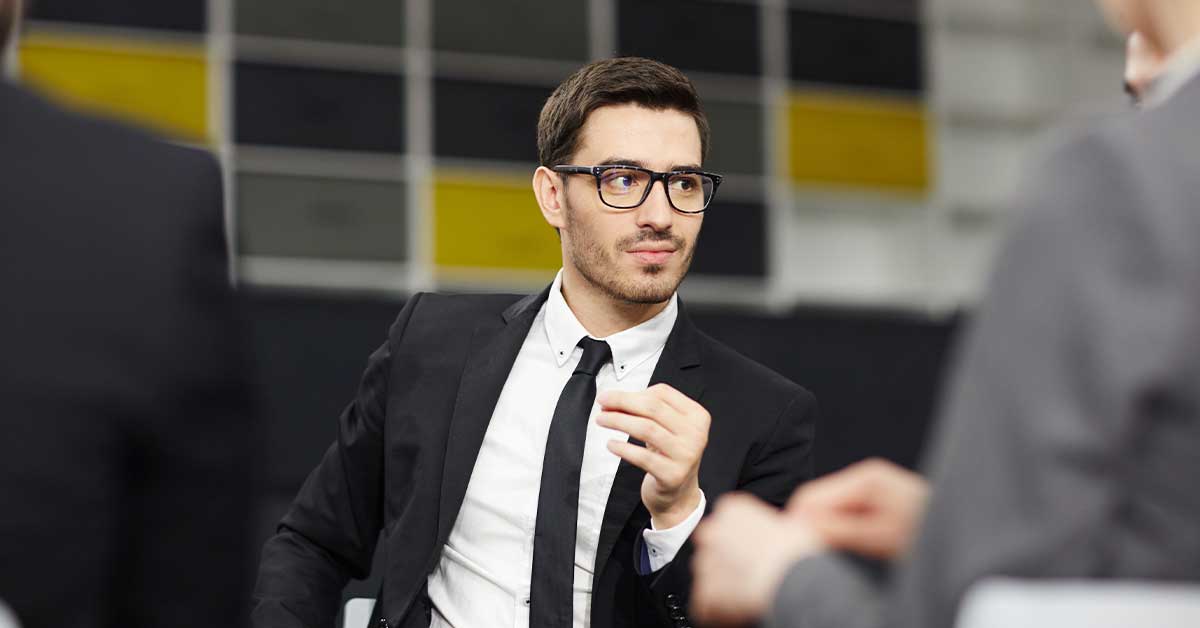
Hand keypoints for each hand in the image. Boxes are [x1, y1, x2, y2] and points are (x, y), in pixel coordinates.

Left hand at [596, 384, 707, 528]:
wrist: (680, 494)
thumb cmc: (669, 455)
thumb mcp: (667, 428)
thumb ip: (647, 410)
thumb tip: (615, 400)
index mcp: (697, 416)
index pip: (661, 394)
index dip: (632, 393)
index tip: (610, 396)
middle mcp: (696, 434)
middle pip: (653, 408)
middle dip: (622, 402)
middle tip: (602, 403)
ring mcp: (686, 455)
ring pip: (647, 429)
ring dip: (619, 421)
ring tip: (602, 420)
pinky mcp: (673, 475)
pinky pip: (643, 457)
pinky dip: (623, 448)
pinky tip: (611, 445)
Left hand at [691, 493, 825, 625]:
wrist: (793, 580)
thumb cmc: (797, 553)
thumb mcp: (793, 523)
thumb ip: (771, 525)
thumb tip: (778, 532)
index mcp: (731, 509)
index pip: (725, 522)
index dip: (742, 540)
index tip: (756, 550)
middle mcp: (712, 532)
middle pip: (713, 547)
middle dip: (727, 560)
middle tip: (752, 572)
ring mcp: (705, 562)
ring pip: (709, 575)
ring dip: (724, 584)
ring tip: (750, 591)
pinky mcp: (705, 592)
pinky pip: (706, 603)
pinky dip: (719, 609)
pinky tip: (741, 608)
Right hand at [785, 458, 929, 559]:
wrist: (969, 533)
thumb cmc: (929, 532)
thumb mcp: (881, 536)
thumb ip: (840, 529)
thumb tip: (800, 526)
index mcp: (866, 477)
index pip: (812, 496)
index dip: (798, 522)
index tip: (794, 546)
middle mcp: (867, 478)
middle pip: (819, 502)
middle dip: (812, 526)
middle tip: (812, 553)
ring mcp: (873, 489)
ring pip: (830, 511)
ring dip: (826, 531)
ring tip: (833, 551)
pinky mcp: (877, 503)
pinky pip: (845, 516)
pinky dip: (840, 532)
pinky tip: (848, 546)